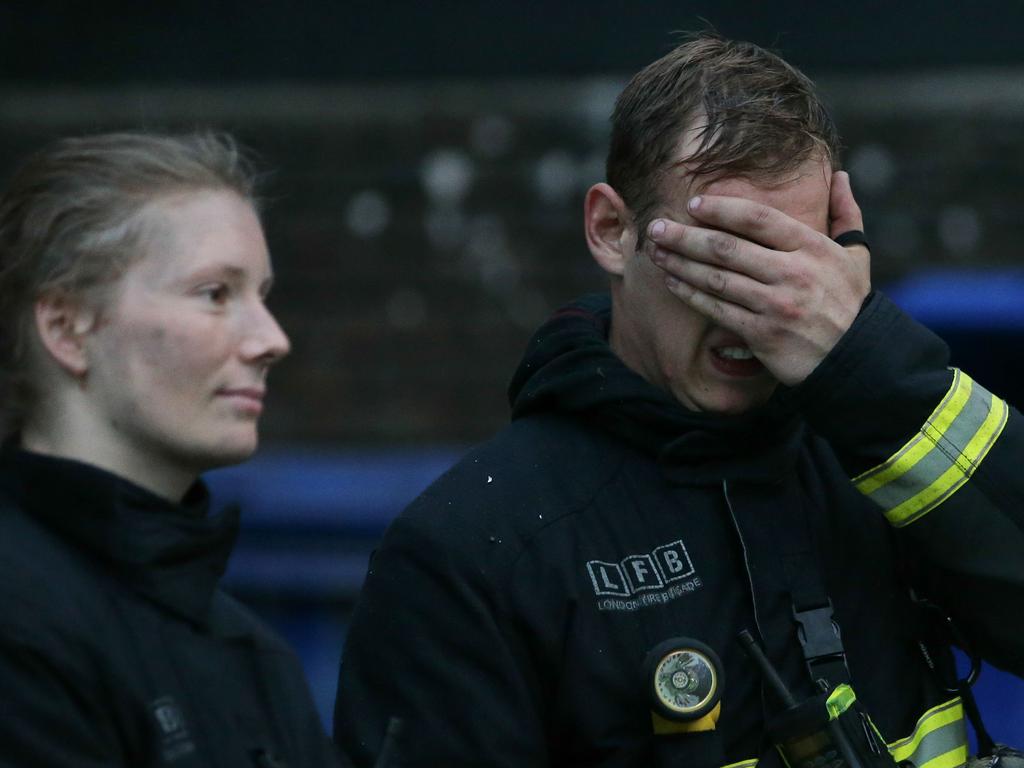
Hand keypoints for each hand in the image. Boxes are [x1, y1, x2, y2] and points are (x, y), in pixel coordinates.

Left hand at [647, 171, 870, 385]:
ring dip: (680, 263)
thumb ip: (845, 215)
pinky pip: (717, 309)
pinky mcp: (762, 334)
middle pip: (727, 248)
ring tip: (655, 252)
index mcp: (812, 248)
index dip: (721, 209)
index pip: (758, 219)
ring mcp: (776, 305)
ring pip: (716, 278)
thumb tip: (840, 177)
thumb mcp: (856, 257)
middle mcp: (792, 273)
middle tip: (657, 227)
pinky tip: (671, 281)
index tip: (692, 204)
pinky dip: (690, 294)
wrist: (857, 358)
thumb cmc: (850, 304)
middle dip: (685, 236)